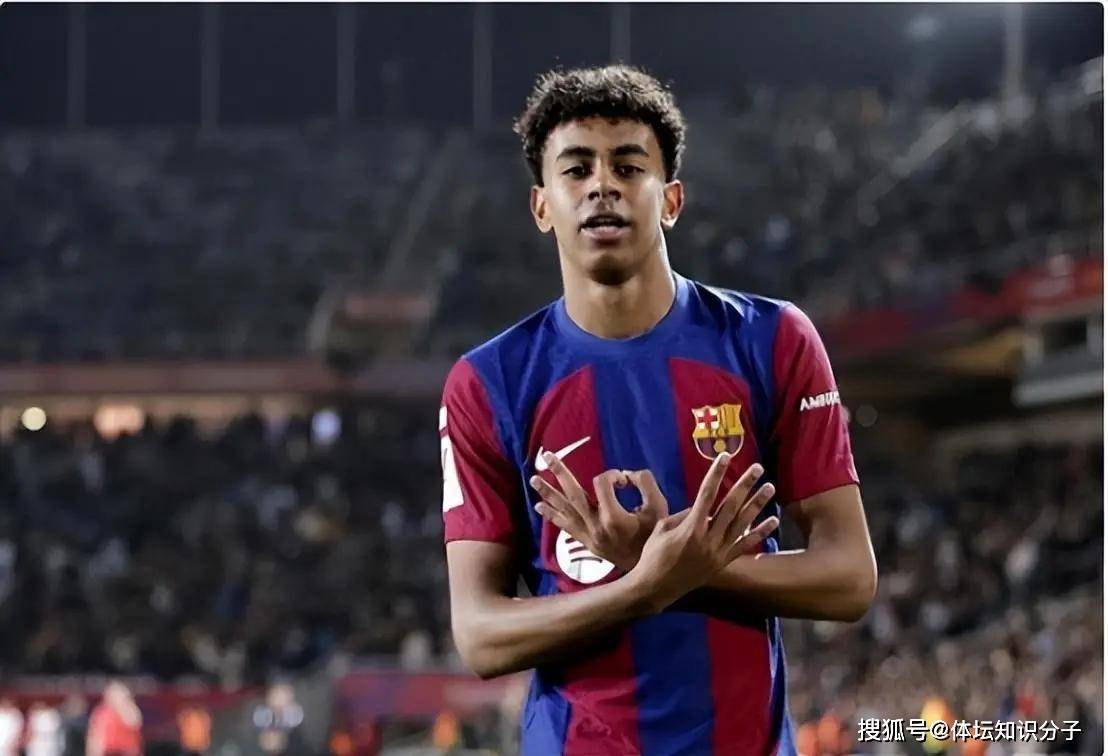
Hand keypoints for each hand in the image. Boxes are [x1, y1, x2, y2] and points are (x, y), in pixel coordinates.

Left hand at [530, 453, 666, 571]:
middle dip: (560, 474)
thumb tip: (626, 474)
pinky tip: (541, 506)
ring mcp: (589, 535)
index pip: (602, 483)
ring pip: (565, 511)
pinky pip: (566, 526)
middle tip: (547, 456)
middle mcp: (596, 525)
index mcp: (613, 516)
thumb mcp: (659, 506)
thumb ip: (645, 483)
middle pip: (574, 494)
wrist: (650, 568)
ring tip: (534, 480)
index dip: (612, 475)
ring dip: (549, 494)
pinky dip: (553, 516)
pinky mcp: (587, 542)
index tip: (624, 480)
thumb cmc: (655, 536)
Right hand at [628, 452, 778, 612]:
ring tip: (769, 487)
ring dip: (757, 504)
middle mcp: (708, 538)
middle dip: (745, 485)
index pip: (707, 494)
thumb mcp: (661, 529)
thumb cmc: (653, 556)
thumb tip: (699, 506)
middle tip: (757, 468)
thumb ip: (682, 516)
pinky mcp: (723, 562)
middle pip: (731, 506)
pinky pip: (745, 545)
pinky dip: (760, 533)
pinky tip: (772, 521)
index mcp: (690, 527)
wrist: (655, 587)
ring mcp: (718, 551)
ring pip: (742, 524)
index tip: (725, 457)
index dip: (716, 473)